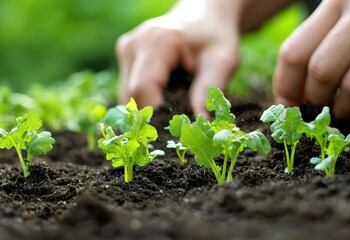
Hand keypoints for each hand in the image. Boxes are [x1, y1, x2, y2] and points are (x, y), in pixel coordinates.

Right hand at [116, 0, 240, 116]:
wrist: (204, 17)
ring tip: (175, 104)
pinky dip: (146, 100)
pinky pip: (129, 90)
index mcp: (158, 41)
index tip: (177, 129)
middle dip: (153, 116)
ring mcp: (126, 49)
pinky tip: (165, 96)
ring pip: (127, 97)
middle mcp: (134, 44)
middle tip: (179, 123)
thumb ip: (209, 90)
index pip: (142, 89)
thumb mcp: (223, 61)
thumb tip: (200, 123)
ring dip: (149, 109)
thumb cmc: (215, 38)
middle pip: (132, 97)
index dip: (155, 115)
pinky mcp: (125, 57)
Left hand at [274, 0, 349, 122]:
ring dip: (348, 112)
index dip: (285, 88)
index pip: (295, 53)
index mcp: (337, 0)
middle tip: (322, 112)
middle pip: (322, 72)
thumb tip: (297, 94)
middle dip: (317, 103)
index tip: (287, 108)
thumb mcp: (348, 7)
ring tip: (348, 115)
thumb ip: (323, 39)